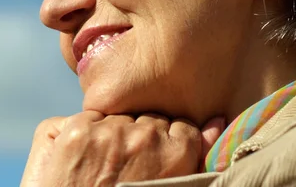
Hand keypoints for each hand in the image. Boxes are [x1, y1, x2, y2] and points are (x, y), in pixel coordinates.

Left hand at [20, 111, 223, 186]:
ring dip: (114, 134)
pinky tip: (86, 158)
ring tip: (106, 165)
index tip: (156, 159)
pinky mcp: (78, 132)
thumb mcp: (175, 186)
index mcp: (177, 152)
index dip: (167, 142)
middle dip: (141, 138)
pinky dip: (87, 132)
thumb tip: (217, 121)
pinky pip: (89, 117)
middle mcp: (145, 136)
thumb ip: (198, 152)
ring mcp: (109, 133)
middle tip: (128, 166)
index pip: (181, 125)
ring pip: (120, 116)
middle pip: (149, 118)